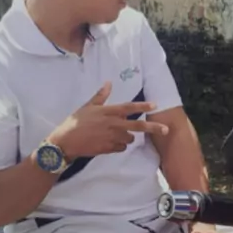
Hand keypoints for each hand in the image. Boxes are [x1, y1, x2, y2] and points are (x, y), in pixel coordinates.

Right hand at [50, 82, 168, 157]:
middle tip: (166, 130)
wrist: (66, 142)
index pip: (129, 107)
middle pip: (137, 125)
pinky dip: (120, 146)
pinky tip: (111, 143)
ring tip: (118, 135)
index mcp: (108, 112)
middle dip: (153, 127)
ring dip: (128, 137)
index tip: (155, 105)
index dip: (143, 105)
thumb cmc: (75, 122)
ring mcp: (112, 138)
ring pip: (130, 139)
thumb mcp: (87, 106)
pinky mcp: (109, 149)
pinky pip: (121, 148)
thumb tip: (109, 83)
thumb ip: (100, 96)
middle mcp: (113, 124)